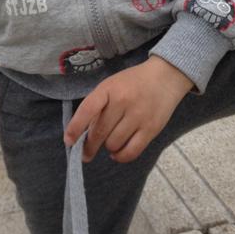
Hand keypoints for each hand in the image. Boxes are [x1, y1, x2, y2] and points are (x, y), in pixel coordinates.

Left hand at [64, 57, 193, 163]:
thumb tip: (85, 133)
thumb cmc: (133, 82)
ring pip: (113, 144)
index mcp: (109, 88)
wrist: (165, 77)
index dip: (76, 127)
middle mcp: (123, 102)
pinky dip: (121, 156)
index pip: (88, 109)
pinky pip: (131, 152)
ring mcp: (138, 116)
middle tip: (85, 153)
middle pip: (100, 132)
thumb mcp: (112, 85)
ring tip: (110, 142)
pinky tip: (118, 152)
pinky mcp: (151, 129)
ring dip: (108, 147)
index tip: (69, 141)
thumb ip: (98, 105)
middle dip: (89, 146)